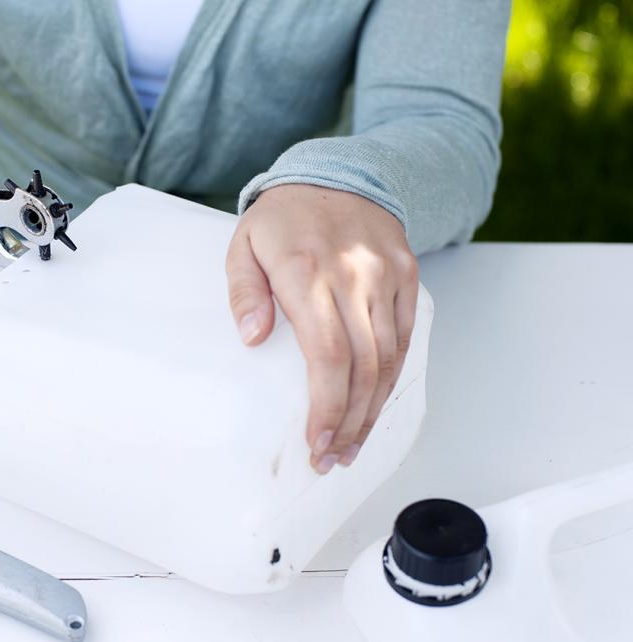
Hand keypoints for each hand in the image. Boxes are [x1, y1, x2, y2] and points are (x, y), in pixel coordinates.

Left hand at [226, 184, 418, 473]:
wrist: (340, 174)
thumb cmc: (283, 219)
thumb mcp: (244, 245)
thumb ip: (244, 292)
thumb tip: (253, 338)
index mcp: (306, 271)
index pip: (326, 355)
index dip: (327, 407)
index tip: (316, 442)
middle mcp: (353, 276)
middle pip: (362, 367)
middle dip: (350, 423)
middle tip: (334, 458)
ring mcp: (386, 276)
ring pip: (389, 359)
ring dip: (372, 410)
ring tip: (353, 445)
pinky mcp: (407, 277)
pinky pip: (405, 337)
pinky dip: (392, 378)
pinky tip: (375, 406)